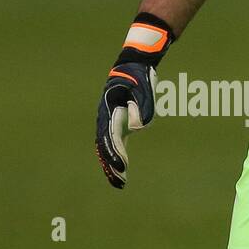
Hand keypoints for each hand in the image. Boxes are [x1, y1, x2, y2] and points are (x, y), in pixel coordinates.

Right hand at [95, 13, 174, 188]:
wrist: (132, 65)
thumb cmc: (139, 77)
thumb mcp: (143, 88)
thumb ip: (142, 107)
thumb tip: (137, 127)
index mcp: (110, 109)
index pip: (110, 137)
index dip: (115, 154)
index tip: (122, 168)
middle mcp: (105, 116)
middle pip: (105, 146)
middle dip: (111, 165)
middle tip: (120, 183)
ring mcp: (109, 120)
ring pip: (106, 147)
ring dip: (111, 165)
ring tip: (118, 183)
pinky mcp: (116, 122)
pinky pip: (112, 143)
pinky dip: (114, 156)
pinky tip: (119, 169)